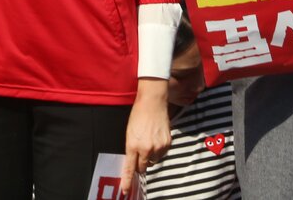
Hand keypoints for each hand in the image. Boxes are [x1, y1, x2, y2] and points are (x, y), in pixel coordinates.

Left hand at [122, 79, 170, 195]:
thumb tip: (134, 162)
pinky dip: (159, 150)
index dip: (127, 181)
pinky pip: (161, 154)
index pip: (130, 169)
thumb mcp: (129, 134)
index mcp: (133, 146)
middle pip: (143, 167)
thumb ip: (131, 149)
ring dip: (150, 156)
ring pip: (153, 161)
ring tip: (149, 141)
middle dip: (140, 163)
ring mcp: (158, 147)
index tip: (125, 190)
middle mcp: (146, 149)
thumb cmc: (138, 116)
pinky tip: (156, 138)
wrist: (153, 103)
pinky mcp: (167, 143)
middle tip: (140, 152)